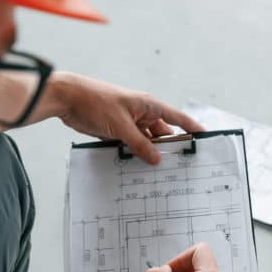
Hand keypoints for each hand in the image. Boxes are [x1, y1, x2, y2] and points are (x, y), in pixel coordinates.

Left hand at [49, 72, 203, 163]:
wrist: (66, 98)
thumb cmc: (94, 101)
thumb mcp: (120, 126)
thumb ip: (139, 144)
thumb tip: (157, 159)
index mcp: (148, 105)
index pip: (177, 118)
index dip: (192, 128)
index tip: (205, 139)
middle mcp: (141, 114)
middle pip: (162, 134)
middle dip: (169, 149)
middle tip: (180, 167)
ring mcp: (129, 123)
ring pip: (146, 142)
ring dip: (149, 154)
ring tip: (158, 173)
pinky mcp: (116, 131)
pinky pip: (131, 146)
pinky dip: (133, 155)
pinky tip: (137, 169)